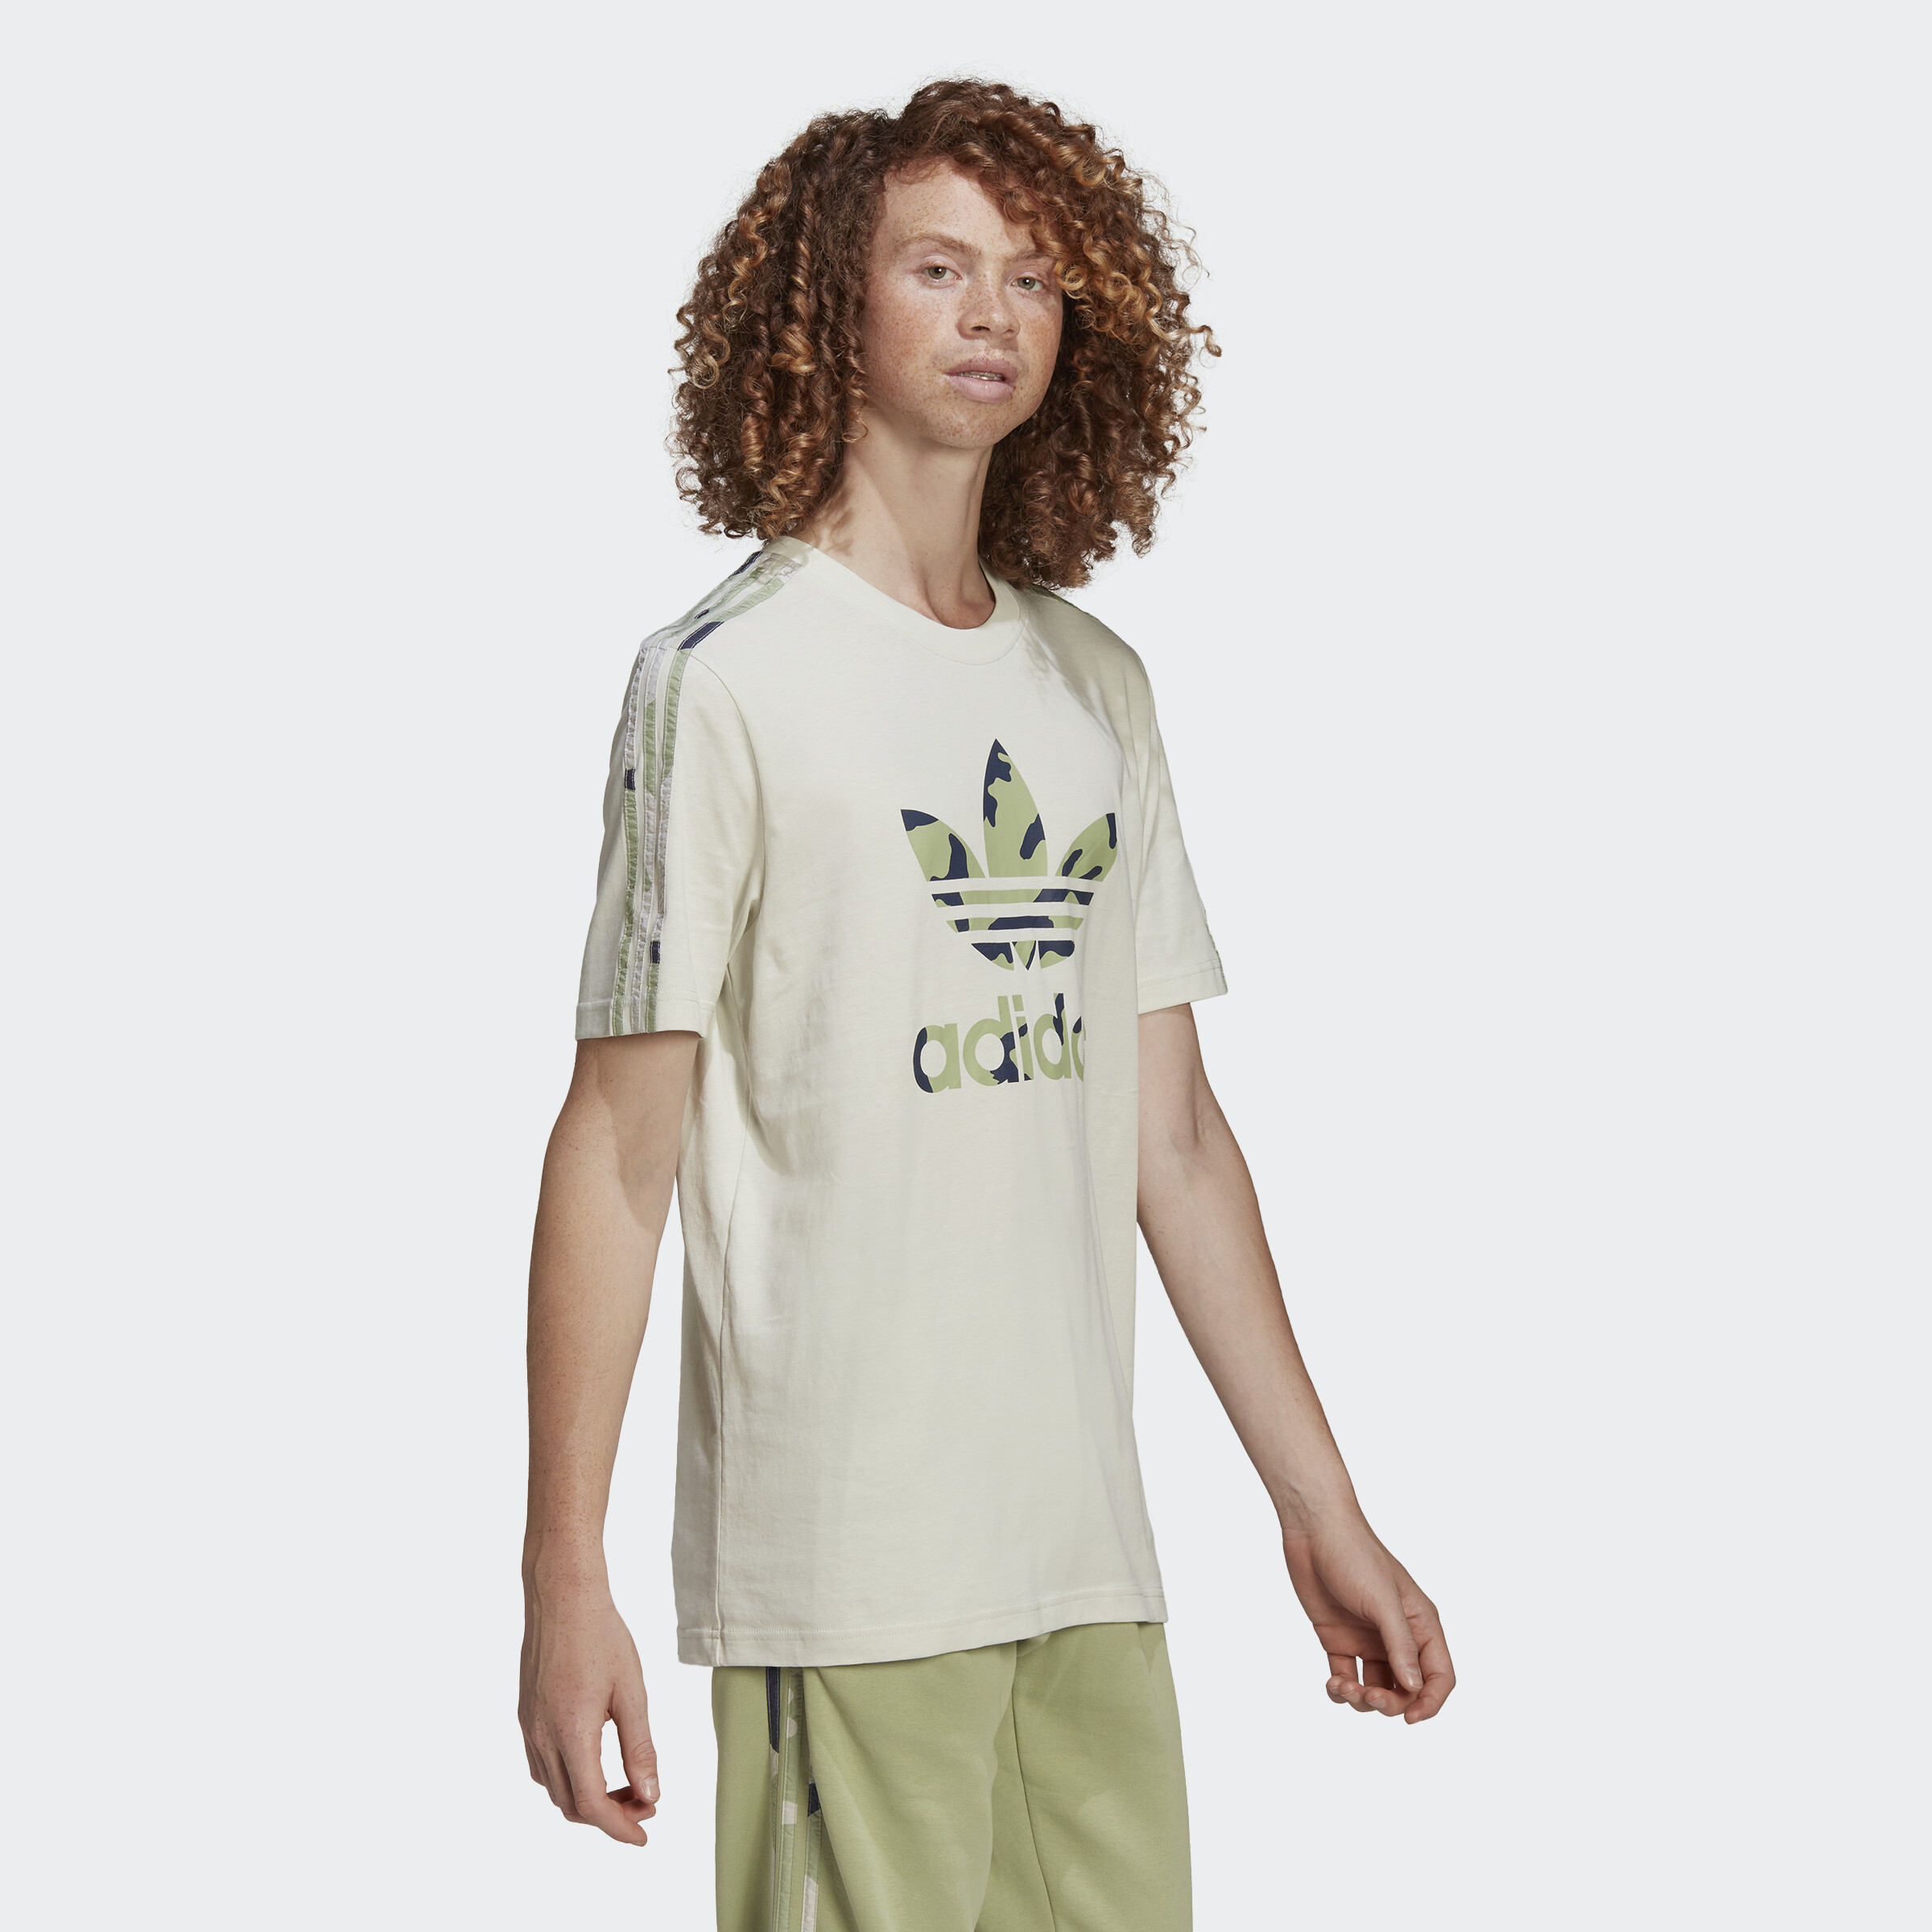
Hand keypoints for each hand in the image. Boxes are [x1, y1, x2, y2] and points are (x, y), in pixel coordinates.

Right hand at [519, 1578, 659, 1842]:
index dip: (619, 1827)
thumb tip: (650, 1793)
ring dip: (588, 1798)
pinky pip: (542, 1764)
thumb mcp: (631, 1692)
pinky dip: (569, 1777)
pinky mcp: (525, 1714)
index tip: (644, 1833)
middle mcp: (541, 1736)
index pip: (591, 1804)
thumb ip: (640, 1747)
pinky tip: (595, 1762)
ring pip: (554, 1787)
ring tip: (626, 1785)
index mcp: (571, 1733)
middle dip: (609, 1815)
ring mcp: (528, 1726)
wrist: (562, 1595)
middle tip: (646, 1804)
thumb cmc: (600, 1635)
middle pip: (570, 1804)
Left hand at [1281, 1513, 1454, 1723]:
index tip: (1409, 1719)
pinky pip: (1347, 1679)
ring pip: (1376, 1689)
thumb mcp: (1382, 1600)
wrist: (1313, 1530)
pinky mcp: (1339, 1640)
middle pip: (1406, 1689)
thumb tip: (1413, 1688)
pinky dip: (1340, 1691)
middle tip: (1367, 1698)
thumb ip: (1400, 1644)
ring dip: (1361, 1699)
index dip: (1430, 1702)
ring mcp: (1368, 1639)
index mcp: (1420, 1623)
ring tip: (1341, 1686)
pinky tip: (1331, 1684)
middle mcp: (1397, 1636)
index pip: (1439, 1675)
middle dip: (1389, 1703)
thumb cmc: (1354, 1555)